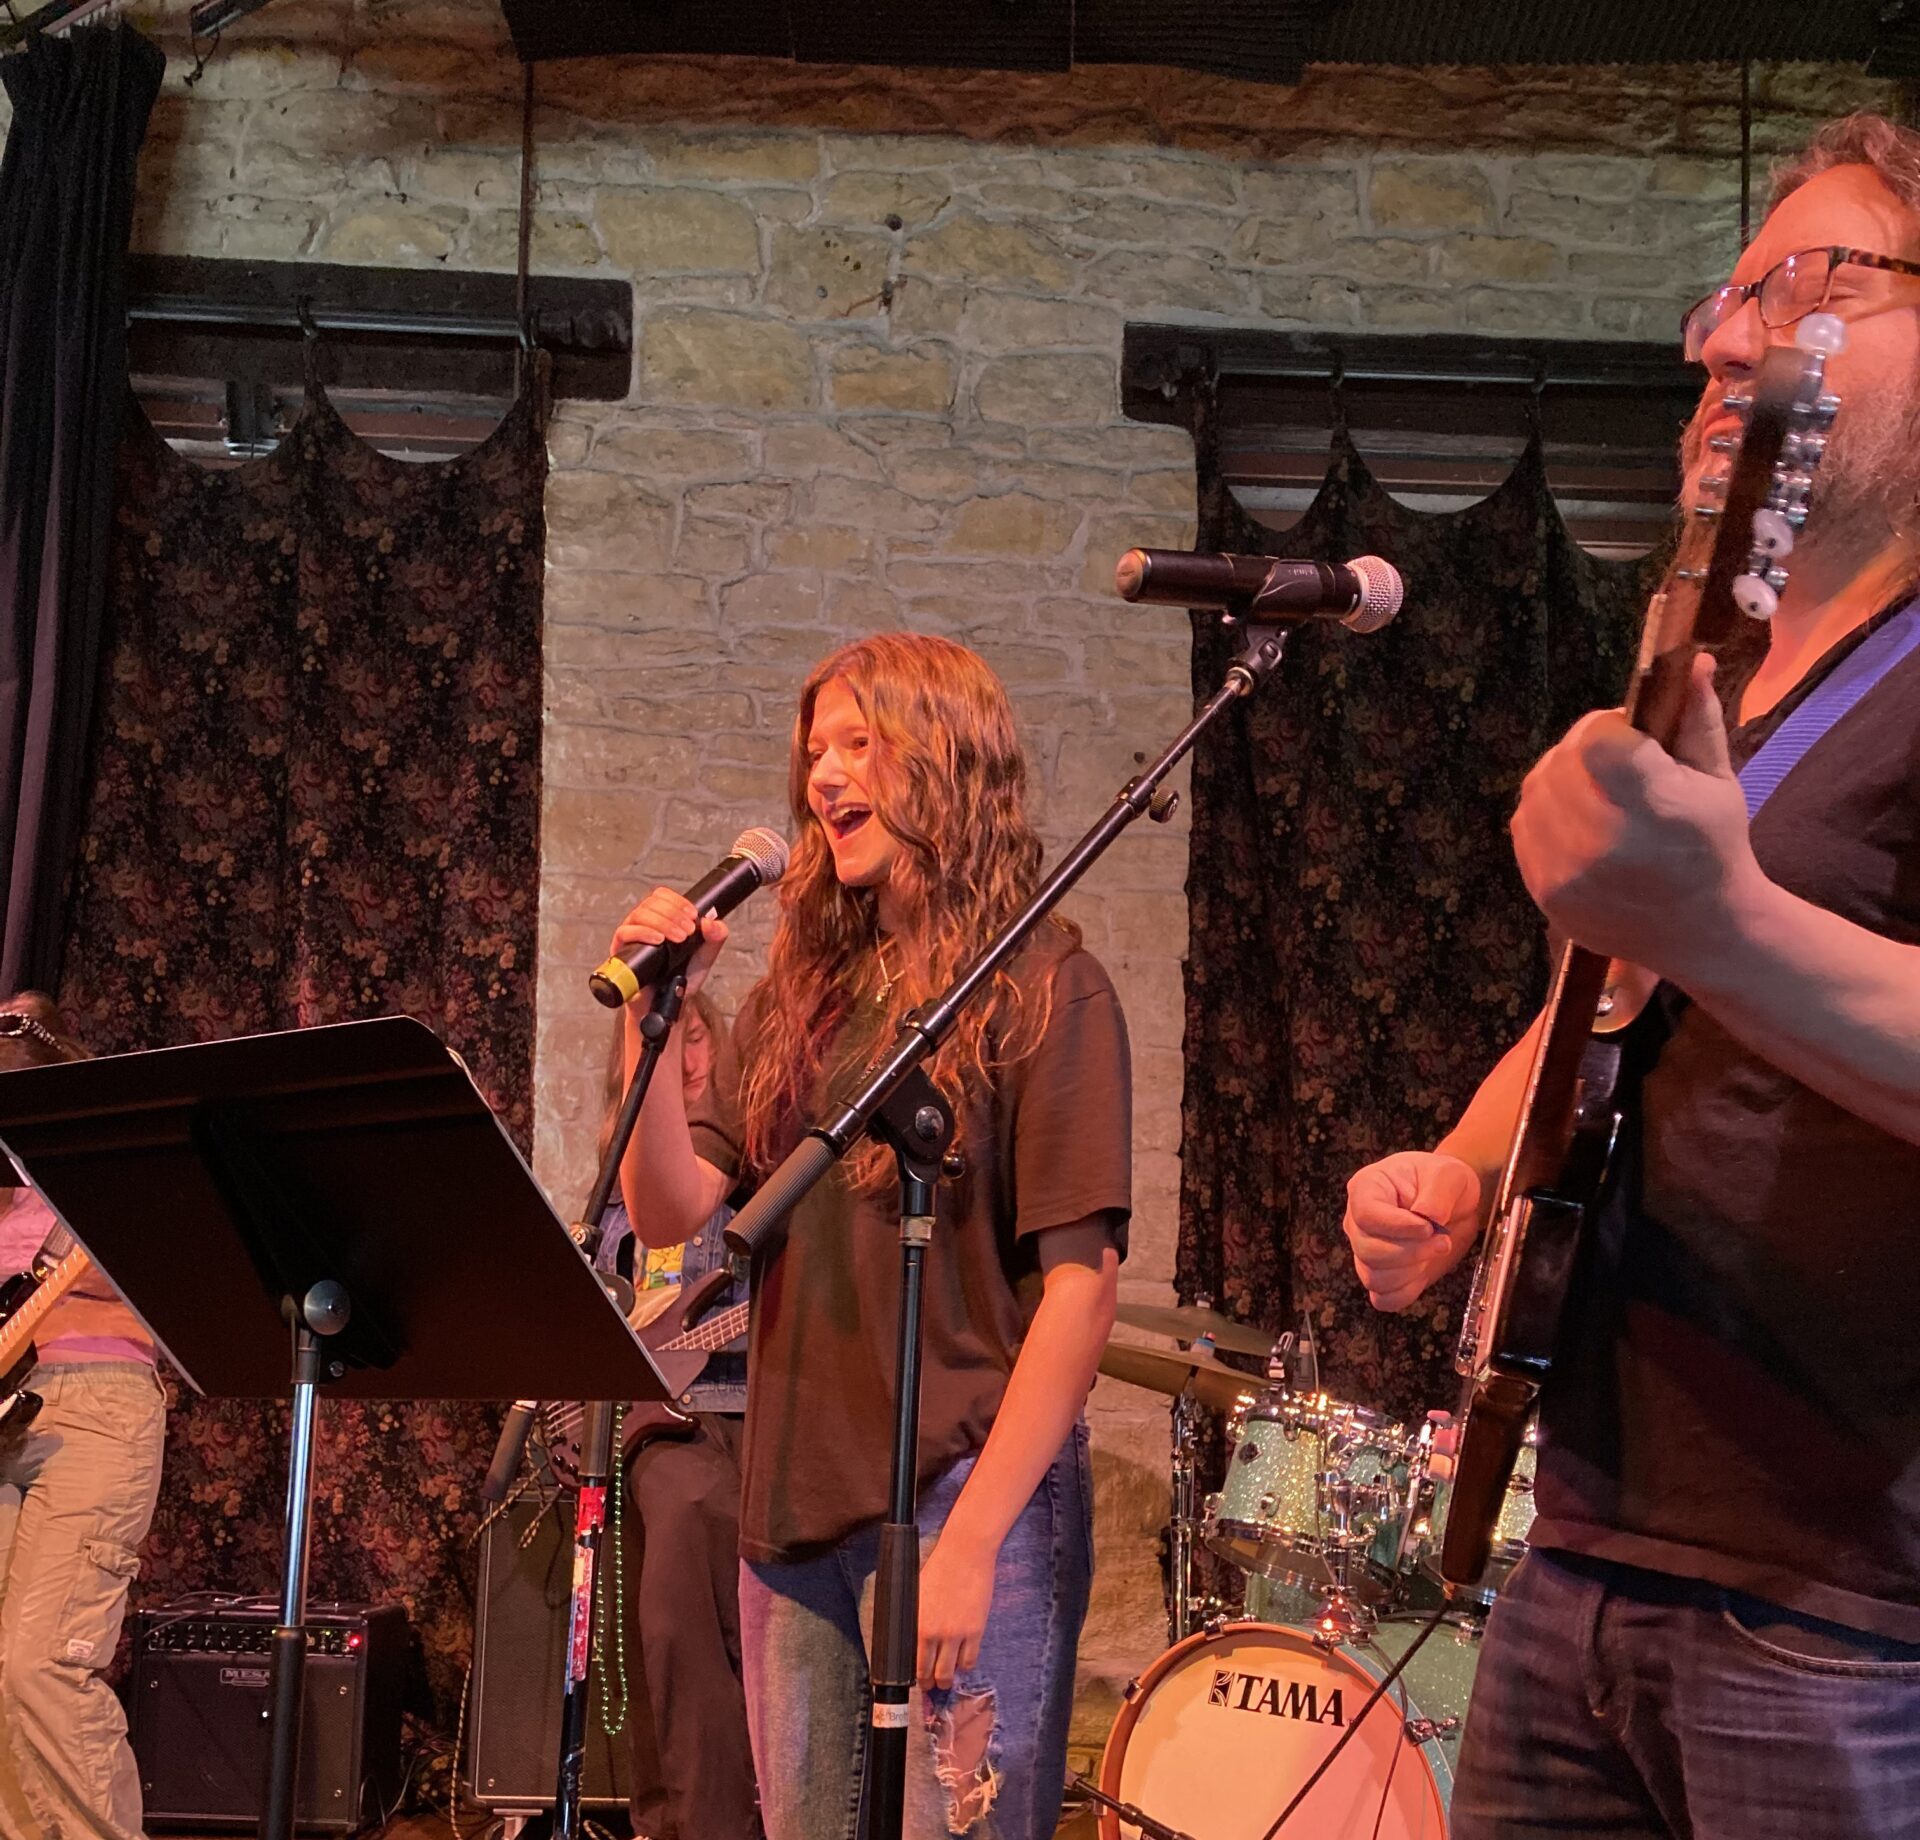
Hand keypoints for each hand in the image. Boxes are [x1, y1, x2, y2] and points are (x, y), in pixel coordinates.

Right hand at [608, 888, 728, 998]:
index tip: (693, 915)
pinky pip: (624, 932)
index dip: (677, 901)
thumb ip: (715, 938)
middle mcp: (643, 925)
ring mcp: (630, 937)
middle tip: (689, 931)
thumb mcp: (704, 957)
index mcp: (661, 920)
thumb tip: (712, 922)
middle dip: (673, 913)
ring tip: (678, 937)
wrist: (668, 1005)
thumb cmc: (681, 978)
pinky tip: (658, 940)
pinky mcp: (620, 951)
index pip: (661, 896)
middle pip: (650, 902)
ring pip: (638, 914)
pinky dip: (642, 932)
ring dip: (662, 921)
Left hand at [917, 1528, 996, 1689]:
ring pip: (951, 1672)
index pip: (914, 1664)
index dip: (916, 1677)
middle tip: (932, 1684)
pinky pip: (970, 1660)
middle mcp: (936, 1633)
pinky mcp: (976, 1630)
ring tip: (947, 1676)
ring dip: (948, 1678)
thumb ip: (915, 1619)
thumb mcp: (917, 1594)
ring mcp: (957, 1634)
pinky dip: (965, 1666)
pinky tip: (963, 1662)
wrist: (965, 1554)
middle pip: (932, 1673)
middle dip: (931, 1683)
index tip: (917, 1681)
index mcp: (918, 1624)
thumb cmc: (939, 1568)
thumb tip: (910, 1639)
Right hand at [1344, 1151, 1482, 1311]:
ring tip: (1435, 1251)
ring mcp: (1366, 1251)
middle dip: (1411, 1252)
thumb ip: (1437, 1192)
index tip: (1429, 1227)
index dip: (1397, 1227)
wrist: (1454, 1203)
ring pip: (1374, 1277)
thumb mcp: (1448, 1174)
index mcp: (1366, 1188)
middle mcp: (1358, 1222)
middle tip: (1442, 1241)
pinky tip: (1422, 1272)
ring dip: (1411, 1272)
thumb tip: (1427, 1218)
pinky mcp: (1383, 1275)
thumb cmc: (1443, 1181)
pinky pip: (1383, 1298)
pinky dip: (1404, 1293)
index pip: (1366, 1215)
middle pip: (1367, 1250)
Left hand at [1510, 654, 1761, 977]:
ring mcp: (1567, 870)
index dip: (1609, 728)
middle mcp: (1604, 840)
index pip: (1598, 738)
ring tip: (1599, 794)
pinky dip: (1546, 812)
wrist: (1701, 933)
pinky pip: (1525, 824)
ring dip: (1562, 778)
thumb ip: (1696, 718)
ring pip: (1538, 788)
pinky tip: (1579, 822)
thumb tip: (1693, 660)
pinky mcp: (1544, 889)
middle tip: (1615, 764)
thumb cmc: (1714, 849)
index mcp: (1655, 807)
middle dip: (1585, 750)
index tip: (1631, 738)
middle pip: (1563, 760)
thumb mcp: (1717, 781)